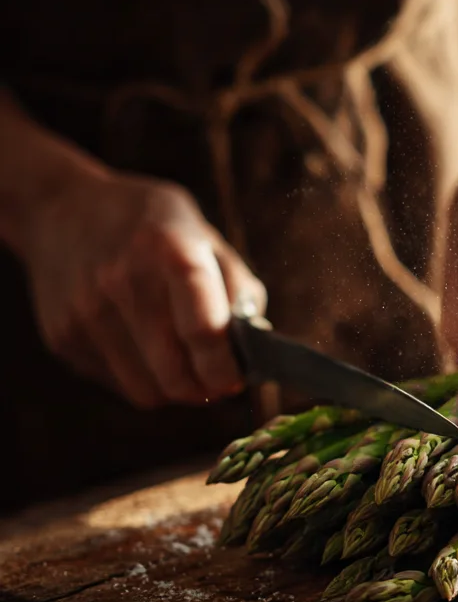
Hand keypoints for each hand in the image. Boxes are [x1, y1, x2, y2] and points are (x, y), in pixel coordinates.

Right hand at [18, 166, 265, 408]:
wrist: (57, 209)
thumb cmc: (148, 225)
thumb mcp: (201, 234)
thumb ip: (237, 288)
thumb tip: (256, 347)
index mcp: (167, 249)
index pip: (204, 331)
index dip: (227, 368)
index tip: (238, 377)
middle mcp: (121, 281)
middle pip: (176, 375)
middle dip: (206, 389)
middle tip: (217, 379)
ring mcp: (85, 313)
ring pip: (148, 392)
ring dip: (175, 390)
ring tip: (184, 366)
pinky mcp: (62, 337)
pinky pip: (118, 385)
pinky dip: (142, 380)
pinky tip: (145, 351)